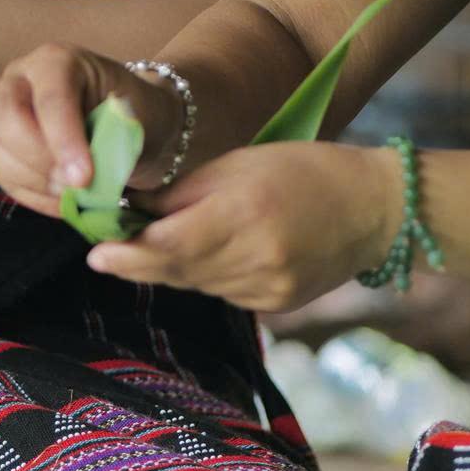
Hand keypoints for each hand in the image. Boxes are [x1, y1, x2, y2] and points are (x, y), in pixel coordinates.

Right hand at [0, 42, 190, 216]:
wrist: (135, 127)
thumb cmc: (136, 114)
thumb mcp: (137, 117)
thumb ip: (111, 138)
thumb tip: (84, 170)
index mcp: (58, 61)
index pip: (49, 98)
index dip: (63, 140)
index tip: (84, 178)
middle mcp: (21, 78)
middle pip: (6, 115)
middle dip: (38, 159)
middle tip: (75, 185)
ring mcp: (2, 109)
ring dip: (31, 180)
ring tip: (71, 195)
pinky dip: (29, 195)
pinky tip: (61, 201)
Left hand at [85, 141, 404, 312]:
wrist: (374, 209)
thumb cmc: (301, 171)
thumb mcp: (237, 165)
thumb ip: (181, 192)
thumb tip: (127, 207)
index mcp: (244, 215)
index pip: (169, 246)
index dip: (127, 253)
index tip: (95, 252)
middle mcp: (256, 260)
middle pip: (177, 271)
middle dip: (138, 262)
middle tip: (104, 251)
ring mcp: (268, 290)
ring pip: (196, 284)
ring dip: (172, 267)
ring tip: (160, 242)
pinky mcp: (276, 306)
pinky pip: (222, 293)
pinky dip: (206, 275)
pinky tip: (212, 253)